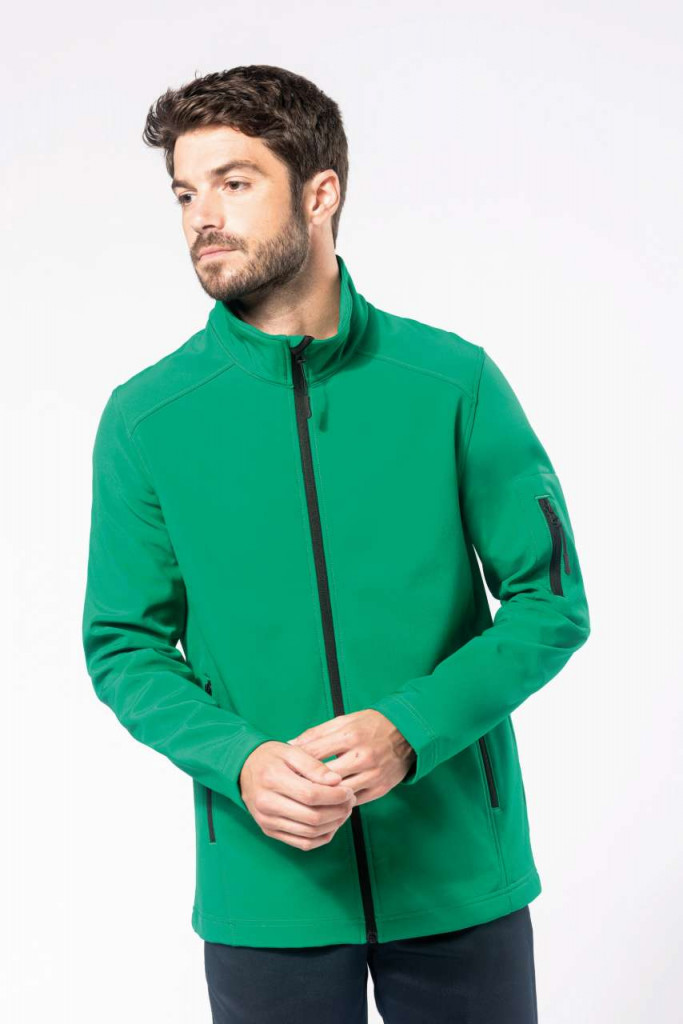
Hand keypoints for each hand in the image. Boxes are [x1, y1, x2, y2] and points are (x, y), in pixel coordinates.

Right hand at [239, 740, 356, 849]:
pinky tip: (331, 825)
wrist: (243, 769)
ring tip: (343, 811)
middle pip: (312, 817)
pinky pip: (301, 843)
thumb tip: (336, 781)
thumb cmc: (270, 757)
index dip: (335, 796)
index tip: (348, 791)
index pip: (311, 795)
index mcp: (273, 779)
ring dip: (333, 825)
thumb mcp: (291, 751)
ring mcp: (267, 821)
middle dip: (338, 811)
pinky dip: (321, 838)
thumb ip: (314, 765)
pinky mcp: (269, 831)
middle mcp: (267, 803)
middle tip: (350, 801)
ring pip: (310, 833)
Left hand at [287, 710, 415, 805]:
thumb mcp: (343, 721)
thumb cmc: (370, 725)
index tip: (284, 769)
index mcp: (350, 736)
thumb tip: (289, 744)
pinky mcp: (380, 789)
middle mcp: (362, 756)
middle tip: (290, 787)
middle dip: (305, 782)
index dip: (296, 762)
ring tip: (305, 798)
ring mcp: (372, 775)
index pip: (314, 753)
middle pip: (324, 777)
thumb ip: (316, 733)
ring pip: (338, 793)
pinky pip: (353, 802)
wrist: (407, 734)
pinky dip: (339, 803)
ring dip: (321, 797)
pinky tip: (327, 803)